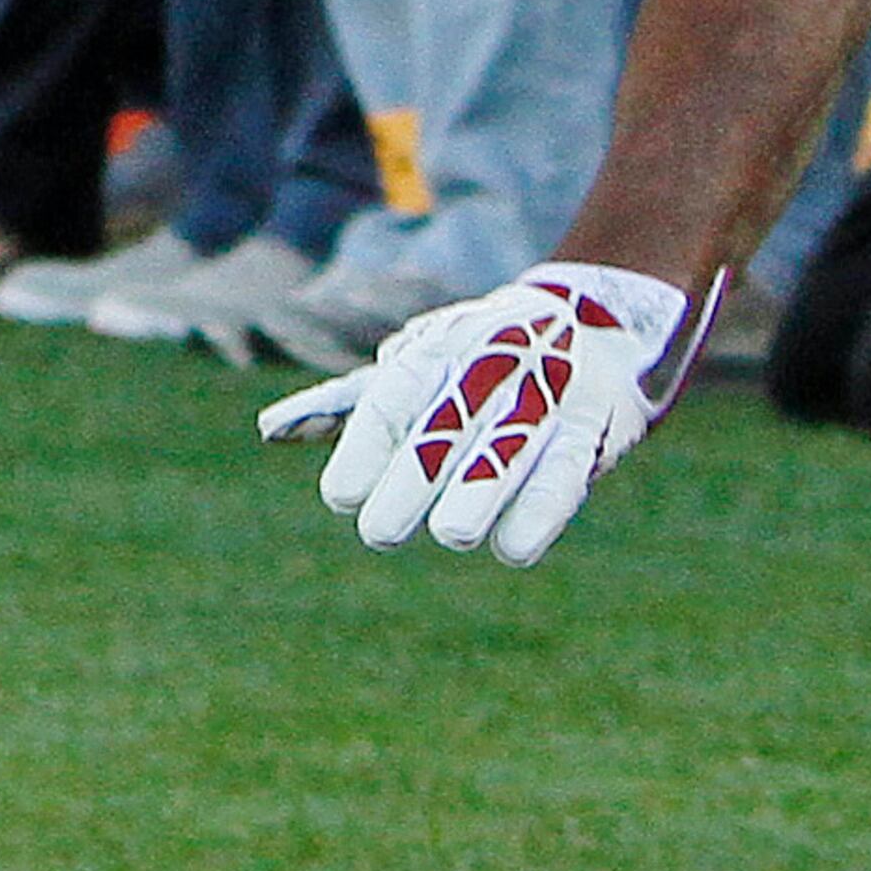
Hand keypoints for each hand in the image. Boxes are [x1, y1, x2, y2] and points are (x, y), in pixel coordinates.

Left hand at [257, 260, 718, 563]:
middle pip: (446, 427)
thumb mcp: (416, 365)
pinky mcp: (593, 429)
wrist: (599, 321)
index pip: (394, 399)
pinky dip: (538, 511)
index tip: (340, 498)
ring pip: (506, 449)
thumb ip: (349, 403)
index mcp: (439, 350)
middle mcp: (488, 366)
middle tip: (379, 531)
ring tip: (449, 533)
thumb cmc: (478, 357)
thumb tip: (271, 431)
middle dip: (414, 476)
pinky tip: (512, 549)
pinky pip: (564, 473)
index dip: (367, 448)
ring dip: (479, 491)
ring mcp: (544, 394)